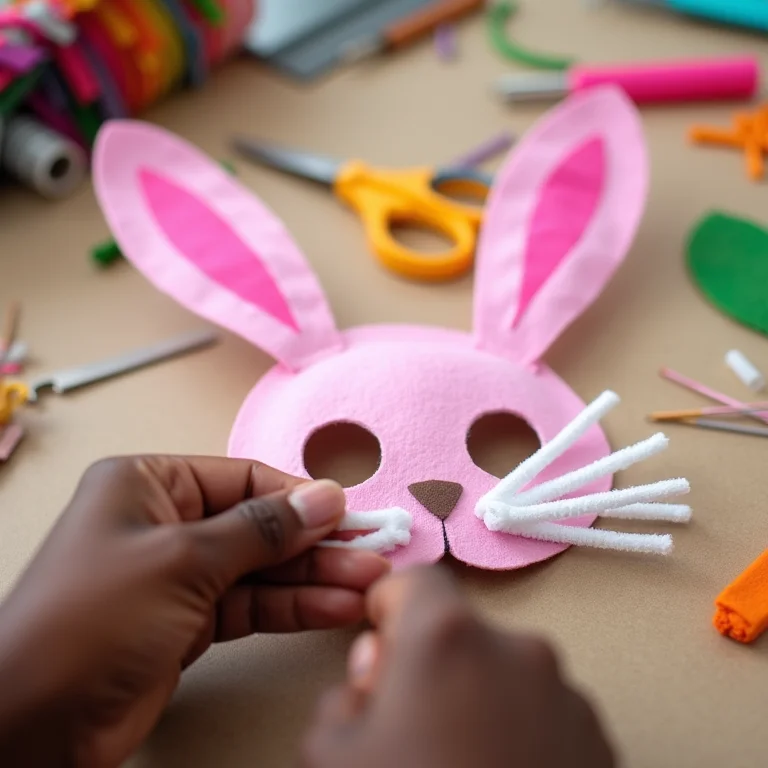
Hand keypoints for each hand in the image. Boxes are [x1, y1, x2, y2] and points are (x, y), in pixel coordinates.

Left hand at [0, 456, 388, 766]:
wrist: (32, 725)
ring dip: (314, 578)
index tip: (348, 514)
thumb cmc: (89, 621)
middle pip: (259, 525)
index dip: (299, 497)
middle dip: (316, 543)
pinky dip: (292, 607)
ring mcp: (177, 575)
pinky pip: (251, 604)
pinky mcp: (187, 623)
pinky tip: (333, 607)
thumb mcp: (183, 559)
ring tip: (366, 585)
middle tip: (370, 553)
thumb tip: (324, 497)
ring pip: (261, 568)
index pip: (243, 479)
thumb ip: (262, 528)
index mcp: (148, 485)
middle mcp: (164, 523)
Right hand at [302, 567, 615, 767]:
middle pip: (459, 633)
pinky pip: (545, 715)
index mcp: (447, 638)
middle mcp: (517, 649)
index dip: (388, 607)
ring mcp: (568, 697)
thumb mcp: (333, 757)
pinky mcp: (601, 743)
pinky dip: (521, 734)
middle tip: (410, 728)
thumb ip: (344, 694)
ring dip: (478, 702)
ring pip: (503, 675)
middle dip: (430, 666)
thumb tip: (374, 673)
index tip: (379, 639)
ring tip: (461, 767)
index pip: (414, 581)